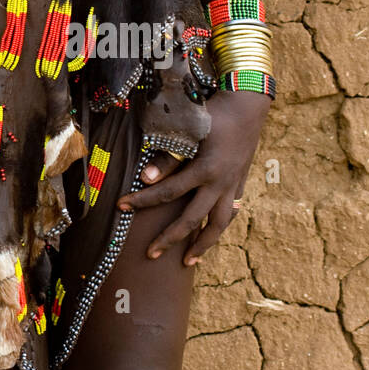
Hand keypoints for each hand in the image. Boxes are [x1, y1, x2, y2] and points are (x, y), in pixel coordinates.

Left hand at [117, 89, 269, 264]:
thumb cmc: (212, 114)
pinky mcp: (239, 186)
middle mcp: (220, 184)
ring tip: (188, 261)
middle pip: (192, 219)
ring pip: (218, 225)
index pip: (167, 192)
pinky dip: (218, 228)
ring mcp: (232, 187)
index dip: (142, 200)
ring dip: (202, 245)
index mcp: (205, 170)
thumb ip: (168, 158)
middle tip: (150, 254)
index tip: (121, 205)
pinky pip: (229, 215)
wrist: (247, 108)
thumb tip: (145, 178)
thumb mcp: (188, 131)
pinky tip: (208, 237)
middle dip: (169, 238)